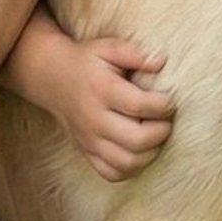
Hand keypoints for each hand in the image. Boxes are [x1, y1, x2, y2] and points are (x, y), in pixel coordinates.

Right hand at [53, 35, 175, 181]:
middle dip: (161, 131)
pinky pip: (111, 173)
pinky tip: (139, 151)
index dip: (164, 106)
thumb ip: (135, 54)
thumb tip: (161, 62)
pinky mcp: (86, 152)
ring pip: (126, 162)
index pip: (140, 106)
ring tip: (155, 135)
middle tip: (166, 120)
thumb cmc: (87, 61)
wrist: (51, 77)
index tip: (170, 100)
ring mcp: (89, 140)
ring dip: (150, 153)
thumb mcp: (108, 47)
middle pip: (137, 140)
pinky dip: (131, 168)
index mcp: (102, 90)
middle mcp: (94, 119)